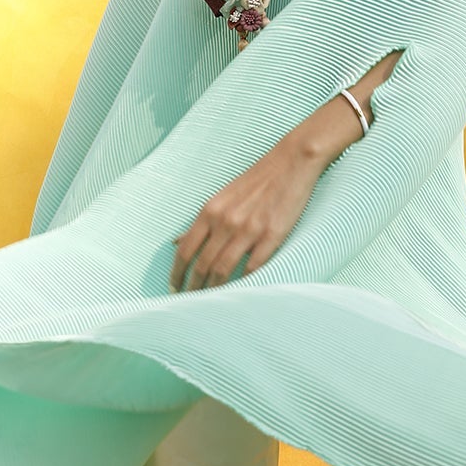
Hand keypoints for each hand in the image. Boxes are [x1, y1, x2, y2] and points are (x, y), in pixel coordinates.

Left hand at [169, 137, 323, 291]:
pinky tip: (239, 293)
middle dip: (193, 287)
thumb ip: (201, 222)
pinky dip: (243, 283)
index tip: (174, 287)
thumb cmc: (255, 181)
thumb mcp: (221, 197)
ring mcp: (249, 229)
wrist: (290, 162)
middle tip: (190, 301)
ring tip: (209, 302)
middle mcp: (225, 221)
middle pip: (202, 264)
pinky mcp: (272, 236)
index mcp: (210, 211)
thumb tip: (175, 242)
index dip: (177, 272)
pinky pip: (253, 268)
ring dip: (214, 290)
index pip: (185, 250)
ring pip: (224, 270)